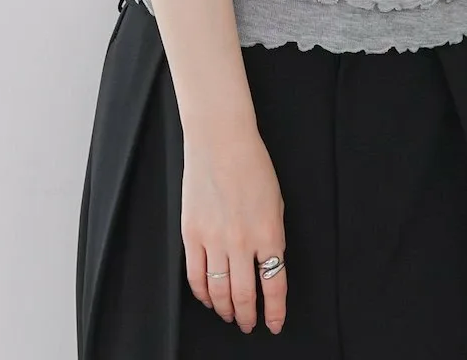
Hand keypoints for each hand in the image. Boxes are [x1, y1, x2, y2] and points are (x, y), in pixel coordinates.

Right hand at [181, 129, 287, 334]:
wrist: (221, 141)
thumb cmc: (253, 165)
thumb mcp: (276, 202)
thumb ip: (272, 235)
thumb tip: (269, 263)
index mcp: (268, 232)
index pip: (274, 285)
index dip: (275, 311)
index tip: (274, 323)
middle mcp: (241, 242)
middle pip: (244, 295)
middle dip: (247, 316)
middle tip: (248, 324)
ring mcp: (214, 239)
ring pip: (219, 291)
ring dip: (225, 309)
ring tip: (229, 315)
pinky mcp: (191, 234)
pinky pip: (195, 276)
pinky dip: (202, 294)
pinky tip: (208, 298)